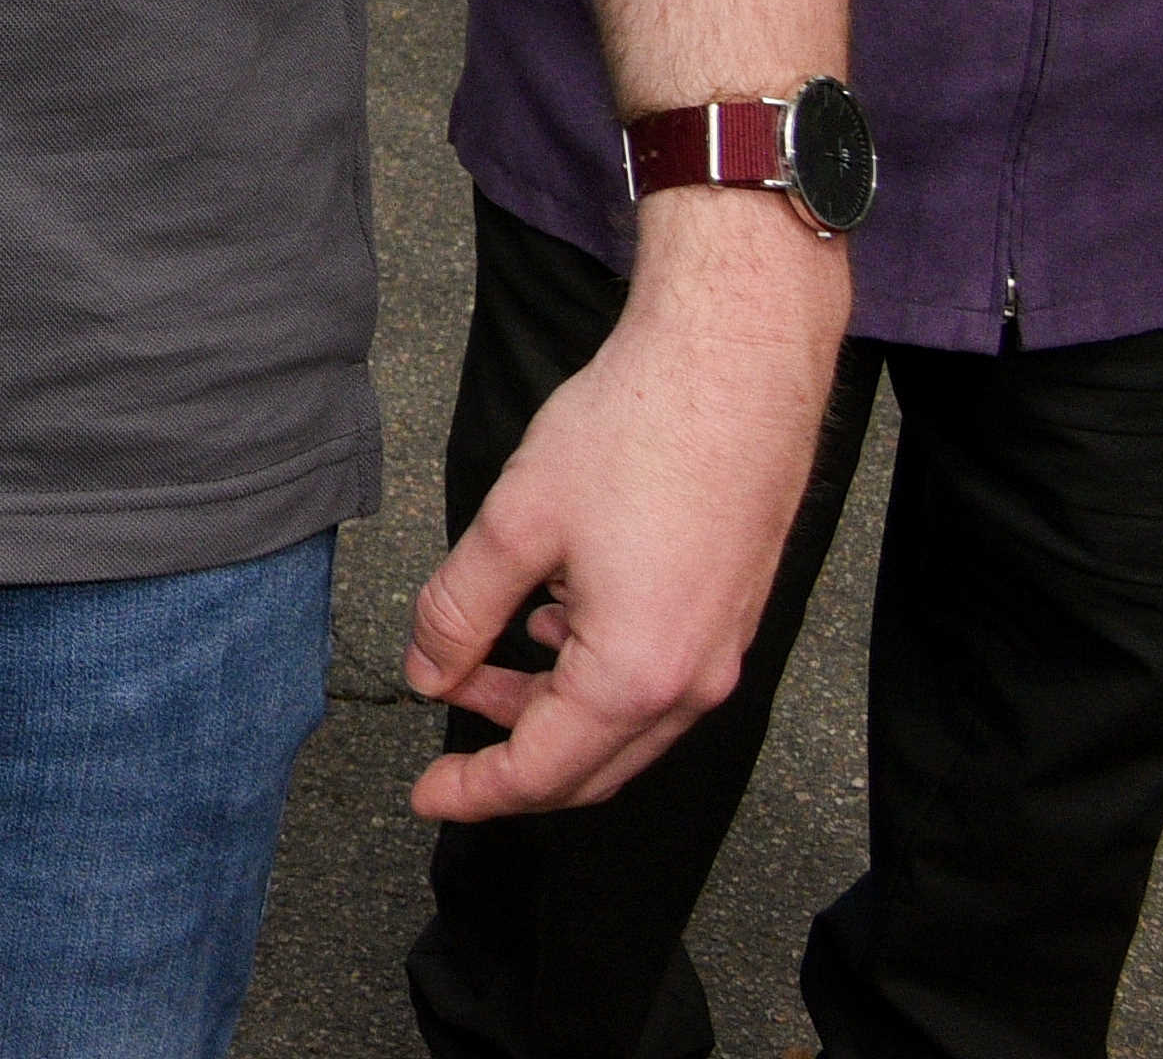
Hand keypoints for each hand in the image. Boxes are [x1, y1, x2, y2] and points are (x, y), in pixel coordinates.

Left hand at [401, 196, 846, 820]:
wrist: (736, 366)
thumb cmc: (634, 433)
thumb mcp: (514, 523)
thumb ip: (459, 611)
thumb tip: (428, 670)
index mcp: (635, 674)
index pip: (544, 771)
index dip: (477, 791)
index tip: (426, 796)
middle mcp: (692, 682)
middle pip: (590, 765)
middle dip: (511, 760)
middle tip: (444, 747)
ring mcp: (722, 651)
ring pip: (624, 725)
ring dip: (549, 710)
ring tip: (479, 662)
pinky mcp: (731, 614)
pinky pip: (655, 681)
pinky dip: (592, 677)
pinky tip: (549, 623)